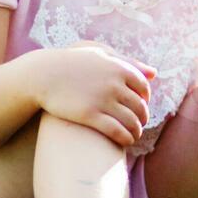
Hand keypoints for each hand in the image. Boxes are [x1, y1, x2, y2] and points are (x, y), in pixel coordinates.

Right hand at [29, 42, 156, 147]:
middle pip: (139, 107)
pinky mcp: (90, 115)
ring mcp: (102, 100)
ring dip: (136, 131)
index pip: (144, 88)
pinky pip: (117, 131)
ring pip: (131, 121)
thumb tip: (154, 73)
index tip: (138, 107)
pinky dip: (125, 138)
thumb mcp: (100, 54)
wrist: (43, 75)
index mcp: (119, 68)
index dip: (144, 100)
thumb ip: (128, 62)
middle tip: (137, 125)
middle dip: (141, 119)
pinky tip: (124, 142)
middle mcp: (114, 84)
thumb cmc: (72, 62)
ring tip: (132, 136)